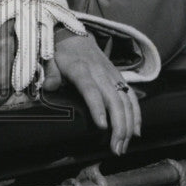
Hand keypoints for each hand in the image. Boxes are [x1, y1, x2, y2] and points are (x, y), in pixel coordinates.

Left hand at [45, 32, 140, 154]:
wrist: (75, 37)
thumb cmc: (62, 54)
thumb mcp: (51, 60)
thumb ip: (51, 73)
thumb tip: (50, 87)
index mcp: (81, 69)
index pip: (91, 89)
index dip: (97, 107)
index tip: (102, 127)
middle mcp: (100, 73)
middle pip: (114, 100)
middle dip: (118, 126)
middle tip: (116, 149)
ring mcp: (112, 76)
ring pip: (126, 101)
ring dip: (127, 126)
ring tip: (123, 147)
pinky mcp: (119, 78)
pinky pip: (132, 98)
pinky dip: (136, 115)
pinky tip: (136, 132)